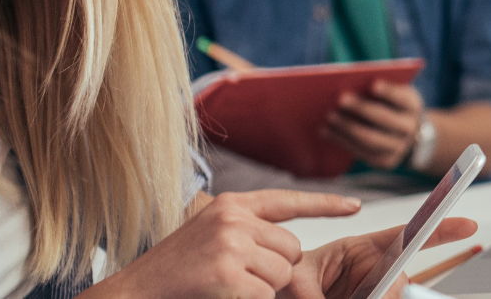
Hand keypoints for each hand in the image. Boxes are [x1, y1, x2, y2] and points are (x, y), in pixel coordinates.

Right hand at [93, 190, 364, 298]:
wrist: (135, 291)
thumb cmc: (176, 270)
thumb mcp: (213, 237)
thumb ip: (250, 235)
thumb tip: (292, 254)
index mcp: (231, 205)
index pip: (288, 201)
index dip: (326, 204)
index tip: (355, 205)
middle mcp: (233, 218)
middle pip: (292, 248)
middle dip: (276, 270)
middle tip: (238, 277)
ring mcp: (231, 244)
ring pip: (282, 274)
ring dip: (262, 288)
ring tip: (226, 285)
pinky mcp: (228, 272)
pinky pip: (265, 294)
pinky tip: (223, 294)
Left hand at [279, 218, 478, 298]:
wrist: (274, 291)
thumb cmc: (284, 280)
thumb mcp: (296, 280)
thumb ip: (315, 290)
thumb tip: (364, 295)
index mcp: (361, 249)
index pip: (406, 235)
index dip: (440, 229)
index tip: (469, 224)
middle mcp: (375, 271)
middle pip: (400, 281)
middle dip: (391, 290)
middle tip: (379, 292)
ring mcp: (376, 292)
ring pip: (395, 295)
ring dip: (386, 295)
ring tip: (349, 292)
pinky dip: (388, 297)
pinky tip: (373, 295)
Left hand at [326, 81, 425, 170]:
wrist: (408, 136)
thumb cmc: (392, 106)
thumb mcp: (394, 93)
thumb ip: (379, 87)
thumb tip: (350, 82)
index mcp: (412, 106)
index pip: (402, 98)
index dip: (389, 92)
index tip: (373, 84)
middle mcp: (409, 129)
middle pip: (384, 119)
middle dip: (361, 109)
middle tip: (340, 99)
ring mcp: (397, 148)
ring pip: (370, 139)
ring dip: (347, 127)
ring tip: (330, 116)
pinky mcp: (383, 161)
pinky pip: (360, 152)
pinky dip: (341, 141)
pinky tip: (326, 131)